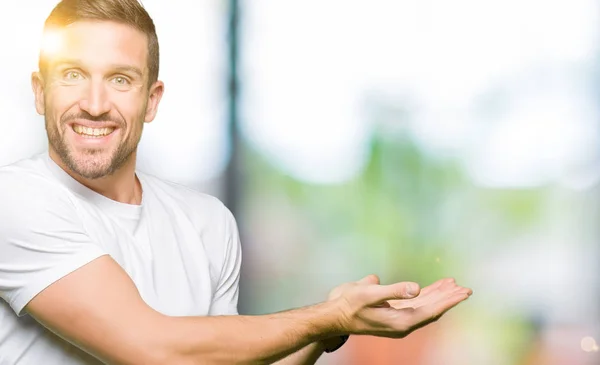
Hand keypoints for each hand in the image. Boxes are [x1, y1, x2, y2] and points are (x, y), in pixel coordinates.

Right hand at [327, 275, 471, 338]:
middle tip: (466, 288)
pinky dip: (426, 295)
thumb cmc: (349, 304)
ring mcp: (398, 319)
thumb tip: (416, 288)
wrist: (334, 316)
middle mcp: (403, 323)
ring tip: (453, 284)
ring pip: (425, 307)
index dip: (448, 301)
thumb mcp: (369, 294)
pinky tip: (431, 288)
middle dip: (448, 298)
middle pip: (432, 310)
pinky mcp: (393, 313)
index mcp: (401, 321)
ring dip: (438, 295)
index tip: (463, 292)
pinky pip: (415, 305)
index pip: (432, 310)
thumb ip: (394, 291)